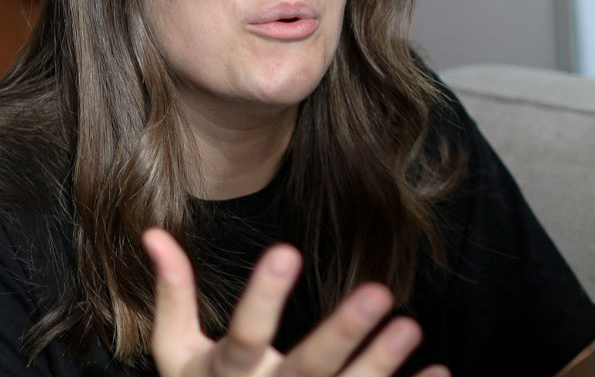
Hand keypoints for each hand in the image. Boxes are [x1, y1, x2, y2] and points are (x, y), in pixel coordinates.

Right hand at [142, 228, 449, 376]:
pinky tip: (440, 373)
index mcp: (227, 372)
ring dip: (380, 365)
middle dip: (342, 332)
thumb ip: (173, 295)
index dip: (263, 296)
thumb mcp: (176, 353)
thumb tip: (153, 232)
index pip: (245, 332)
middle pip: (307, 369)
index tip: (286, 249)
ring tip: (412, 325)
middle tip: (380, 292)